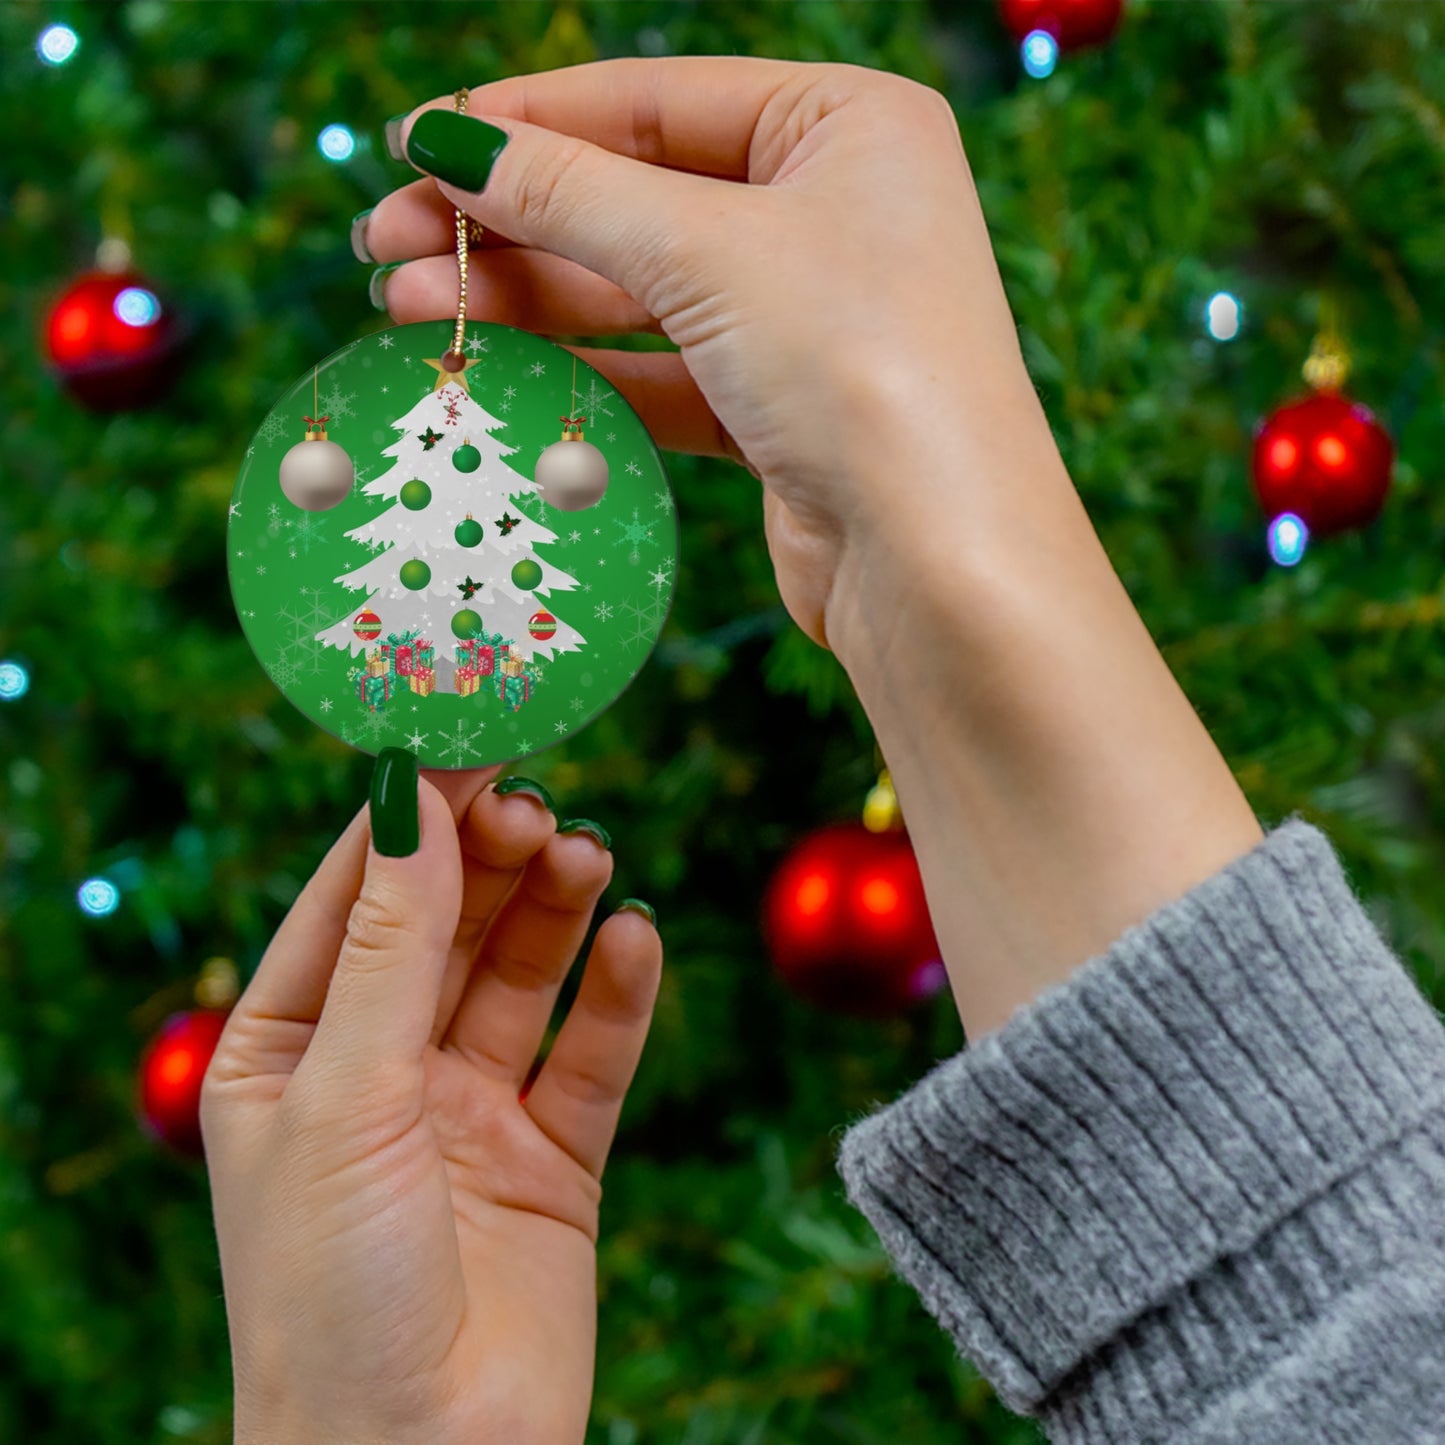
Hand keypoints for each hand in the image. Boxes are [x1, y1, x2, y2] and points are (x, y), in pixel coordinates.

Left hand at [201, 762, 661, 1444]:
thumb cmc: (331, 1293)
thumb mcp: (346, 1096)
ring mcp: (469, 1112)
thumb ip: (391, 946)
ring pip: (522, 976)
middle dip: (490, 860)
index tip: (468, 739)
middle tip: (538, 804)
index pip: (353, 898)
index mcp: (289, 1050)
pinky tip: (635, 940)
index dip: (409, 818)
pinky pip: (591, 1054)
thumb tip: (413, 801)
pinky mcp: (552, 1158)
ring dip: (555, 910)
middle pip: (447, 925)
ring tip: (587, 856)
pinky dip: (617, 994)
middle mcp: (380, 1070)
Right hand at [362, 56, 1055, 656]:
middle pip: (637, 195)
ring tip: (406, 305)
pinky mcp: (781, 410)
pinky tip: (491, 366)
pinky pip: (661, 371)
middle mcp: (834, 210)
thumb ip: (571, 193)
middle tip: (385, 242)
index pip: (655, 100)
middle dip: (509, 220)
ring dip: (525, 297)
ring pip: (639, 290)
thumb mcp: (707, 252)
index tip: (413, 143)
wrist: (938, 563)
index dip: (526, 121)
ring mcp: (808, 316)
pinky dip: (579, 370)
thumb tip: (448, 142)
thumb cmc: (858, 367)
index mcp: (847, 125)